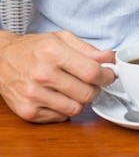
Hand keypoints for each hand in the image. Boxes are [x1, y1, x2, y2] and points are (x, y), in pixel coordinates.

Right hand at [0, 30, 114, 122]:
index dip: (107, 75)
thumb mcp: (61, 38)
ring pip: (76, 108)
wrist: (1, 59)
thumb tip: (110, 57)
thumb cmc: (33, 48)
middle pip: (87, 93)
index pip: (91, 72)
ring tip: (73, 88)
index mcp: (53, 52)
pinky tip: (58, 96)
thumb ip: (87, 49)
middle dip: (95, 88)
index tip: (110, 75)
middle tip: (91, 82)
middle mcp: (42, 74)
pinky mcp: (28, 112)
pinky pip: (61, 117)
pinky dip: (64, 109)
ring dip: (80, 100)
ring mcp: (34, 95)